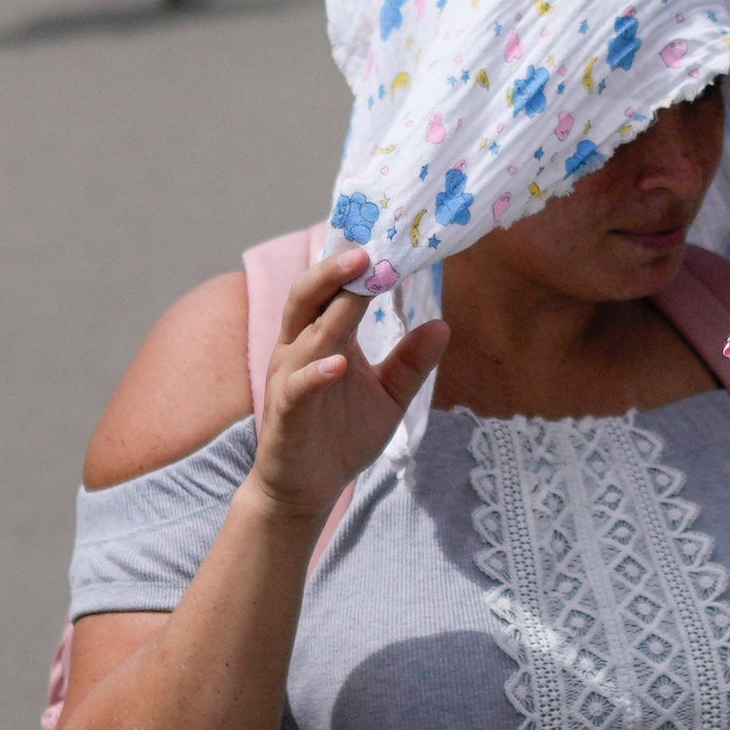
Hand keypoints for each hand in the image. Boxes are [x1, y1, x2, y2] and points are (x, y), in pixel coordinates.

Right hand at [245, 243, 444, 521]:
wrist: (306, 490)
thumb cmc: (341, 436)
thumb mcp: (389, 396)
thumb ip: (412, 362)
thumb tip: (443, 324)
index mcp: (324, 339)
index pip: (335, 292)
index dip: (357, 268)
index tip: (387, 240)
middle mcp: (300, 349)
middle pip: (309, 297)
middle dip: (335, 271)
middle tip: (369, 250)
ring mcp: (289, 378)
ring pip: (306, 334)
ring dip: (334, 311)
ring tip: (362, 287)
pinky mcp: (285, 412)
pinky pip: (299, 387)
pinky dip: (317, 373)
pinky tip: (339, 363)